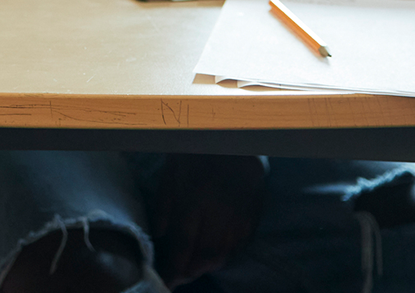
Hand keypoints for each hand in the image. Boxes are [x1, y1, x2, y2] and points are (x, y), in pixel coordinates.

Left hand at [150, 154, 266, 285]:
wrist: (234, 136)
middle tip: (177, 276)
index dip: (174, 267)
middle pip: (206, 254)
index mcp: (196, 198)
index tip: (166, 281)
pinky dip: (225, 255)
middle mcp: (221, 212)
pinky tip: (213, 256)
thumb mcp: (171, 171)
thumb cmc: (196, 151)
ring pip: (224, 254)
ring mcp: (240, 216)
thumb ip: (165, 204)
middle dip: (190, 271)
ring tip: (192, 268)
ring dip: (206, 266)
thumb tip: (160, 235)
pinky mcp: (254, 216)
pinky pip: (239, 245)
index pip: (184, 242)